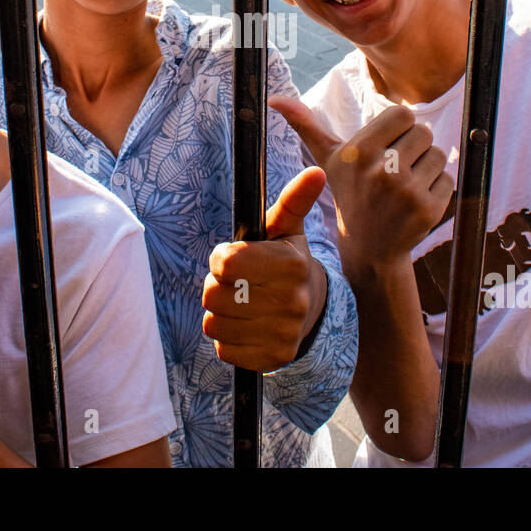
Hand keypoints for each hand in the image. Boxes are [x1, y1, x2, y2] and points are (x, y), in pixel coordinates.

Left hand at [201, 166, 328, 370]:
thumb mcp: (287, 229)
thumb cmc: (286, 261)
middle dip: (218, 285)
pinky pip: (223, 349)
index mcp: (290, 265)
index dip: (222, 257)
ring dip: (220, 312)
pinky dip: (227, 338)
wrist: (313, 309)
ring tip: (242, 303)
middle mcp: (291, 302)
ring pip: (213, 323)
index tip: (236, 257)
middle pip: (212, 294)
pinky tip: (247, 326)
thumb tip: (317, 171)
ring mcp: (283, 334)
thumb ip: (294, 200)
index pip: (224, 262)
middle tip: (239, 283)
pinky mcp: (273, 359)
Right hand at [269, 96, 451, 277]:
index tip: (386, 148)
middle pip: (423, 132)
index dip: (398, 129)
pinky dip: (437, 188)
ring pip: (437, 154)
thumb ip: (306, 126)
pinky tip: (415, 201)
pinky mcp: (428, 209)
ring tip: (405, 185)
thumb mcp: (327, 161)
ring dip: (426, 167)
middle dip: (413, 147)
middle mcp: (382, 170)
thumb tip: (274, 99)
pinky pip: (447, 178)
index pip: (402, 114)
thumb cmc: (349, 194)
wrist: (369, 249)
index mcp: (359, 152)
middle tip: (396, 169)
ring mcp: (407, 191)